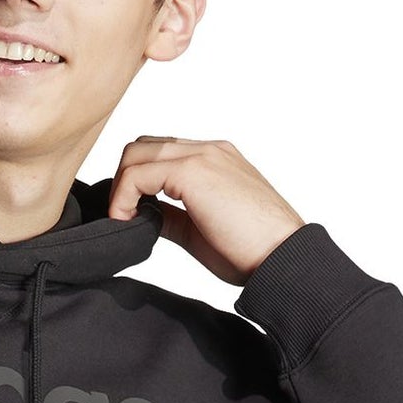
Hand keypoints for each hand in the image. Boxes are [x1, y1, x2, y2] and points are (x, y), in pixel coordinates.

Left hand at [107, 137, 304, 284]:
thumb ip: (171, 216)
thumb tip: (142, 216)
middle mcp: (208, 150)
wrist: (281, 256)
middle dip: (124, 180)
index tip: (131, 215)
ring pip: (137, 152)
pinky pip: (139, 173)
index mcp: (214, 159)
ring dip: (121, 187)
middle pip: (143, 146)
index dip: (137, 182)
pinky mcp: (193, 171)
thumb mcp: (199, 230)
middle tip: (123, 217)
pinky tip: (129, 221)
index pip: (160, 153)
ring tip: (125, 220)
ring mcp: (201, 156)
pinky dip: (124, 197)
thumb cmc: (251, 251)